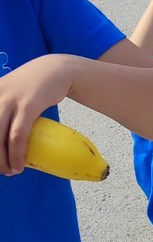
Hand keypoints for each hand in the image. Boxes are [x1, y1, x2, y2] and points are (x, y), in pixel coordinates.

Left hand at [0, 54, 74, 174]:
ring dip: (1, 160)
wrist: (56, 69)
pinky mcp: (28, 105)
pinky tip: (19, 164)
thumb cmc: (29, 85)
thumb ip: (0, 109)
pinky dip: (16, 153)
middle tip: (0, 171)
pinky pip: (17, 135)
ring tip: (10, 172)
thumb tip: (0, 141)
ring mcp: (10, 100)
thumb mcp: (6, 91)